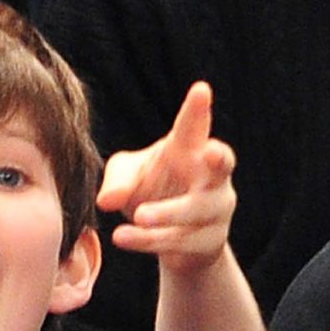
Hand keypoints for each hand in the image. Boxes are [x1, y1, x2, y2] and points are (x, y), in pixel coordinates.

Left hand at [98, 83, 238, 273]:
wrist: (172, 240)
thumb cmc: (151, 189)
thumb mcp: (128, 177)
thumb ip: (117, 181)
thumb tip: (106, 200)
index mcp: (190, 149)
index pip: (195, 126)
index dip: (198, 109)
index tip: (201, 89)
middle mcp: (211, 176)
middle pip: (223, 165)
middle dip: (220, 158)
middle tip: (212, 152)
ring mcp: (216, 209)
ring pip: (196, 210)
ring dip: (167, 213)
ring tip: (139, 216)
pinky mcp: (210, 241)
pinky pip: (181, 240)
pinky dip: (149, 239)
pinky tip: (124, 237)